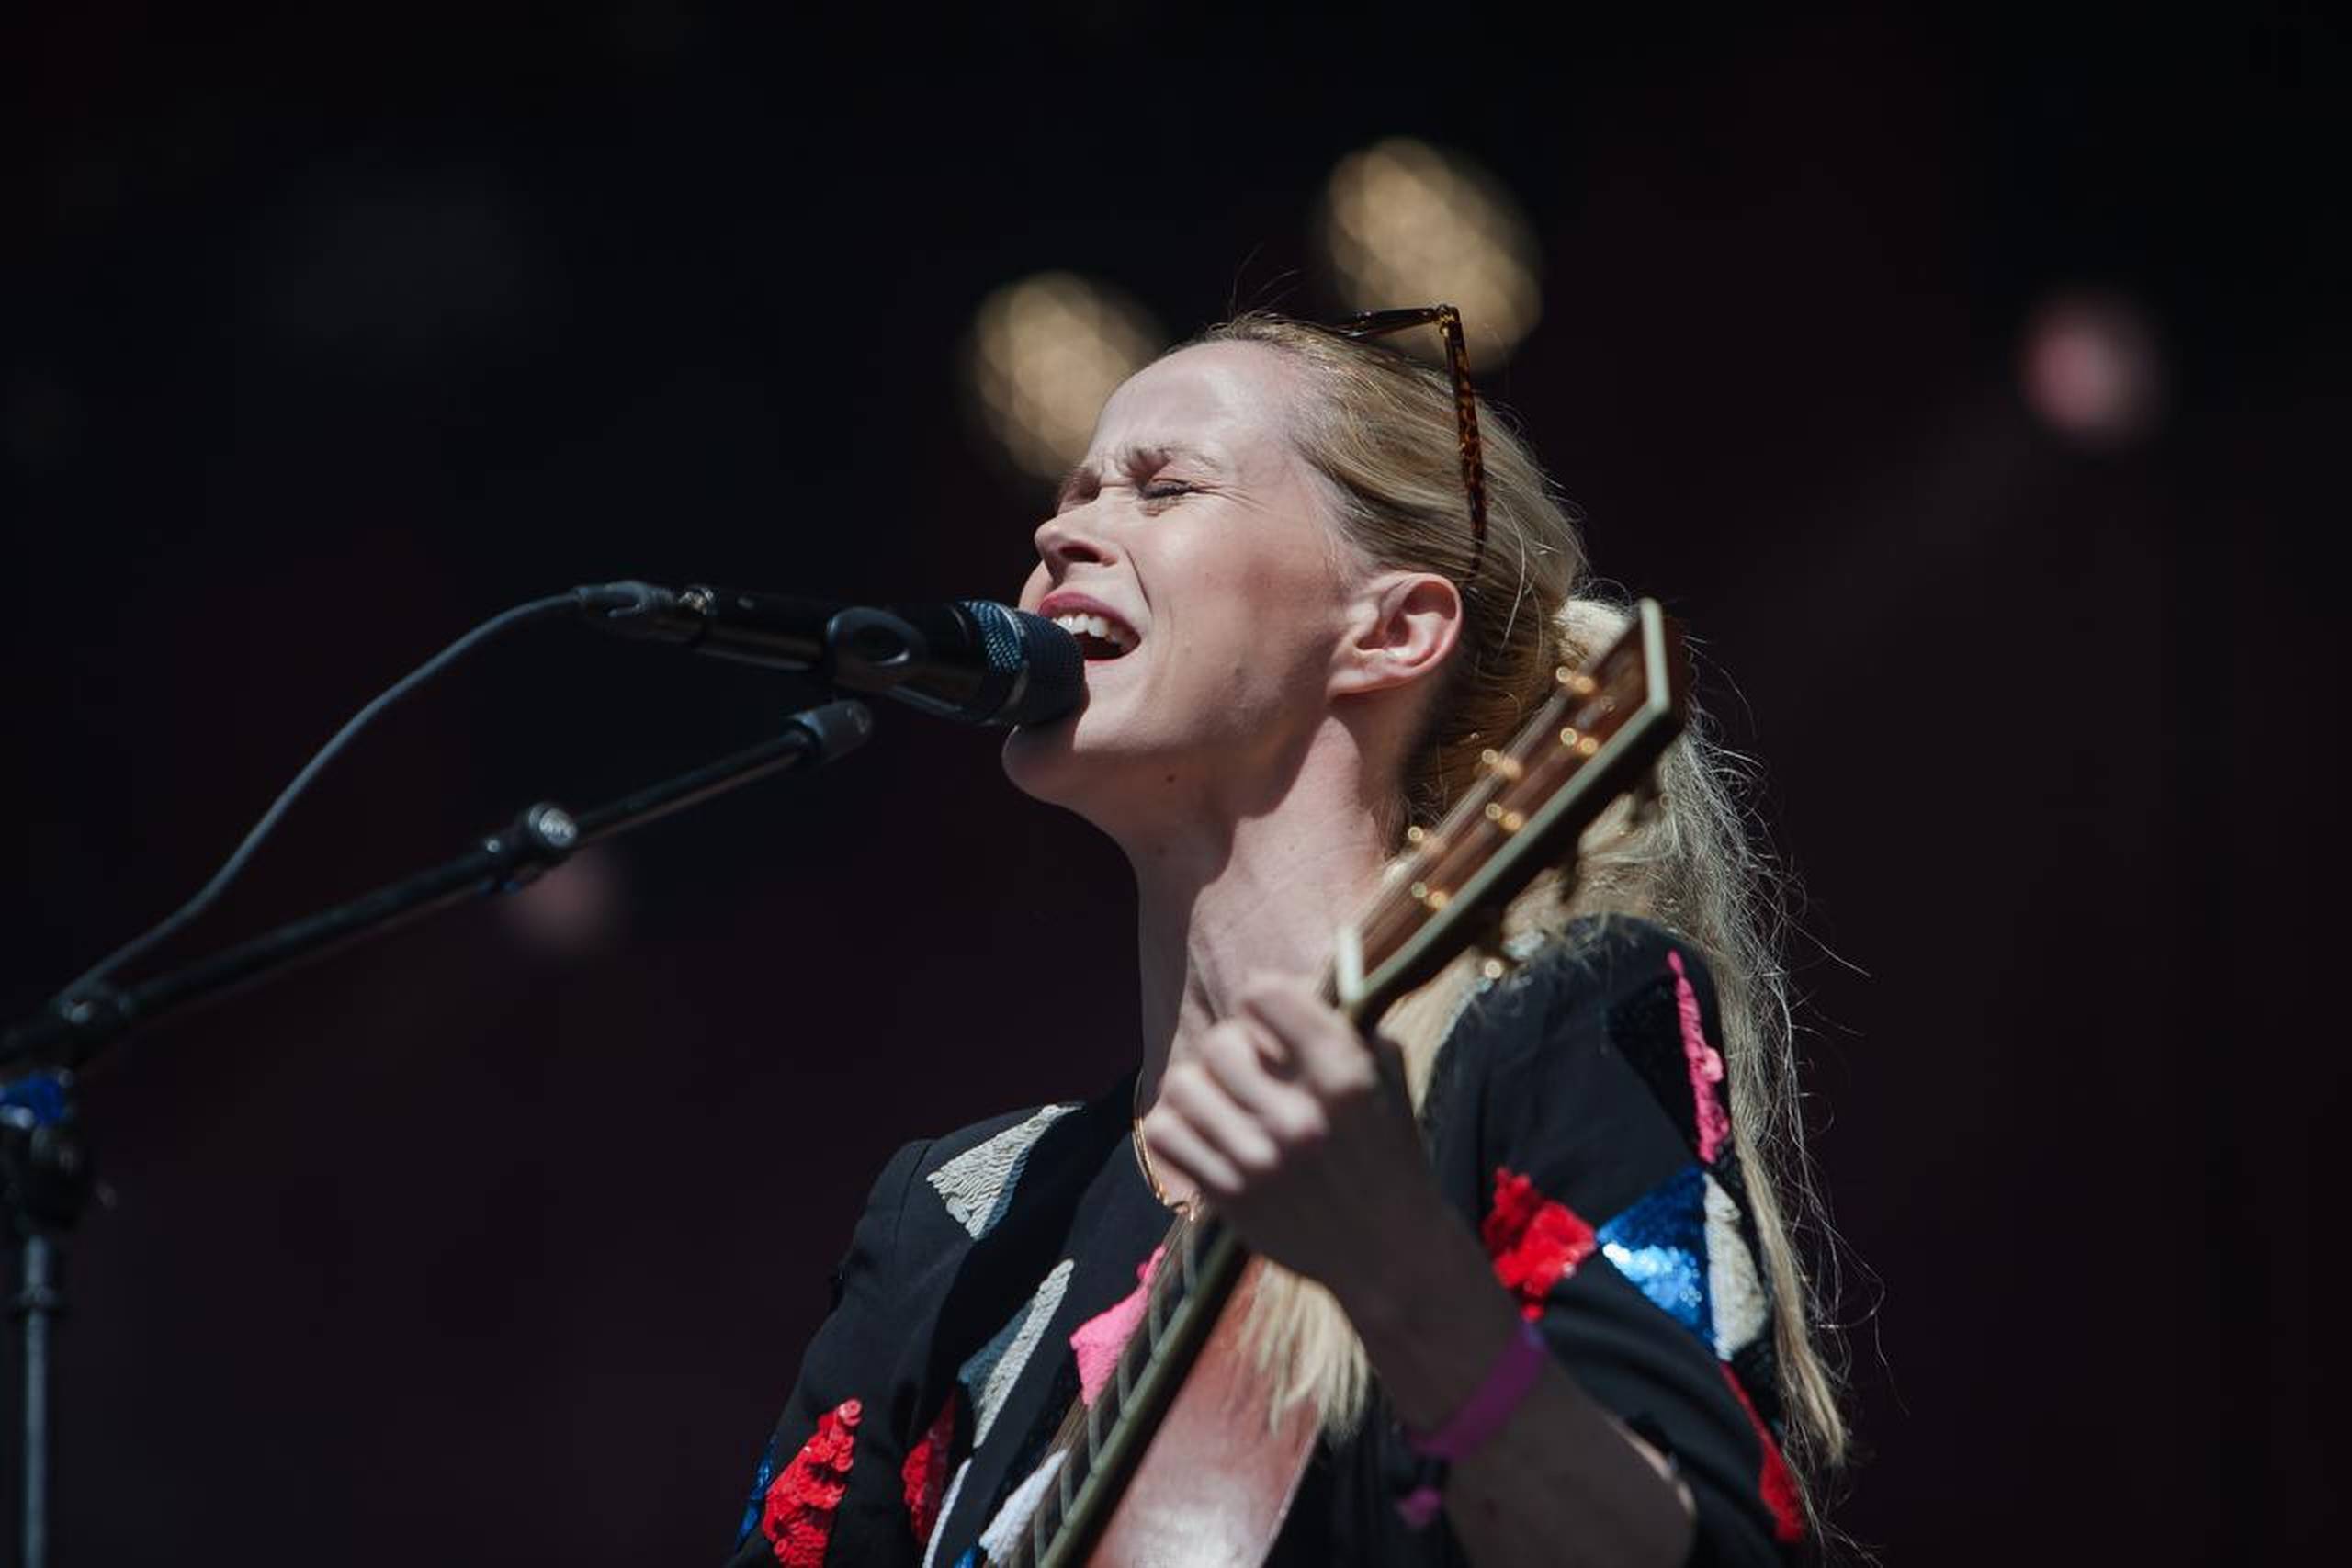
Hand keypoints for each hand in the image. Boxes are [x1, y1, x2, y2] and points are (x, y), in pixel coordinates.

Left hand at [1139, 974, 1449, 1297]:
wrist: (1390, 1256)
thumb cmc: (1391, 1158)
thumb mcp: (1390, 1082)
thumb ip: (1350, 1028)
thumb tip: (1302, 982)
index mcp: (1343, 1077)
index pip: (1264, 995)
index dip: (1264, 1000)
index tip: (1272, 1019)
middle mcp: (1298, 1117)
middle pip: (1222, 1041)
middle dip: (1238, 1050)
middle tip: (1256, 1073)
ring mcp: (1258, 1160)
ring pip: (1183, 1083)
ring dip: (1202, 1088)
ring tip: (1226, 1103)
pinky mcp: (1229, 1196)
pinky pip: (1165, 1133)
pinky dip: (1177, 1126)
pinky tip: (1205, 1132)